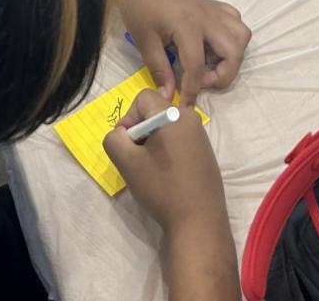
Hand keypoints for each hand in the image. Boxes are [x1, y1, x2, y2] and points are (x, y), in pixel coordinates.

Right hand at [104, 90, 229, 241]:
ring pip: (166, 128)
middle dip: (140, 132)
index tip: (127, 145)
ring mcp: (201, 136)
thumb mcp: (128, 163)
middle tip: (136, 160)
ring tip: (150, 171)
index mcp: (175, 115)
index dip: (128, 118)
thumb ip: (114, 140)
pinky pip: (178, 141)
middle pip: (155, 112)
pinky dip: (166, 152)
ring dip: (152, 144)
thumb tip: (120, 134)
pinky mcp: (205, 153)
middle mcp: (191, 119)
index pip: (143, 98)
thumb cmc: (162, 188)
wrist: (199, 220)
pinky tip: (166, 177)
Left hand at [117, 0, 250, 107]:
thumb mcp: (144, 40)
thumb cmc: (138, 5)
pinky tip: (210, 41)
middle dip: (223, 74)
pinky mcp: (211, 3)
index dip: (193, 90)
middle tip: (201, 79)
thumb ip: (159, 69)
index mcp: (188, 26)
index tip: (185, 105)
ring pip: (241, 34)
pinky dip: (230, 35)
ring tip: (208, 59)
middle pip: (234, 51)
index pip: (198, 67)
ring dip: (231, 54)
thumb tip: (168, 95)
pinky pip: (234, 20)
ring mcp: (212, 9)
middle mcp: (208, 17)